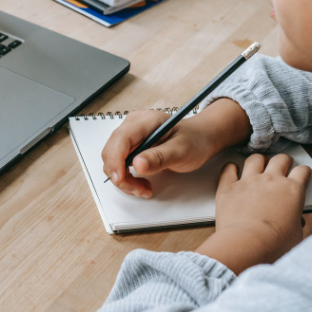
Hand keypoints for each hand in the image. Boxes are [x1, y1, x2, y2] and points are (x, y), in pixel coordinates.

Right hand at [101, 110, 219, 197]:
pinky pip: (118, 164)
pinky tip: (142, 183)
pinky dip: (127, 178)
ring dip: (124, 179)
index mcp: (145, 121)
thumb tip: (137, 164)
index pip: (121, 139)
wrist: (199, 139)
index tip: (120, 179)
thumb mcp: (181, 150)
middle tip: (140, 189)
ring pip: (112, 160)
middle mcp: (132, 125)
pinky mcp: (129, 146)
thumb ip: (159, 157)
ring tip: (144, 188)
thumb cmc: (194, 141)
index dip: (115, 160)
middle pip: (111, 151)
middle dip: (121, 175)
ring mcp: (129, 135)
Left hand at [195, 153, 311, 274]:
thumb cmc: (274, 245)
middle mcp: (271, 180)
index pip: (302, 171)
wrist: (247, 245)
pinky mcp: (228, 187)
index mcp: (292, 191)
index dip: (304, 172)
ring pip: (255, 159)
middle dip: (283, 161)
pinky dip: (231, 168)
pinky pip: (229, 168)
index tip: (302, 174)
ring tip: (258, 166)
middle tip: (282, 166)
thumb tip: (295, 221)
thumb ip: (296, 222)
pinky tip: (233, 172)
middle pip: (280, 159)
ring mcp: (248, 181)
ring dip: (258, 161)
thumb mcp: (297, 235)